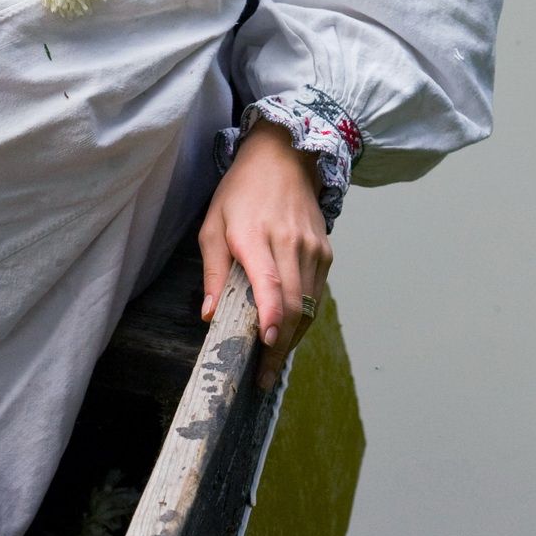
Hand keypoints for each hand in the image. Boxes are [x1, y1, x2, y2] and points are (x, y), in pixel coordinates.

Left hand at [198, 121, 332, 389]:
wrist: (284, 158)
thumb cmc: (241, 192)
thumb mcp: (213, 224)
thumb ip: (213, 270)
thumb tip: (210, 314)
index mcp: (256, 236)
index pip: (270, 282)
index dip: (272, 315)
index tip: (267, 344)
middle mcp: (290, 244)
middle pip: (294, 303)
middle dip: (281, 346)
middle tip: (264, 376)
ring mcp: (313, 250)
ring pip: (310, 305)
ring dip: (294, 337)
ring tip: (273, 363)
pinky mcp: (326, 253)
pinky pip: (318, 294)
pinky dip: (304, 317)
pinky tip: (288, 332)